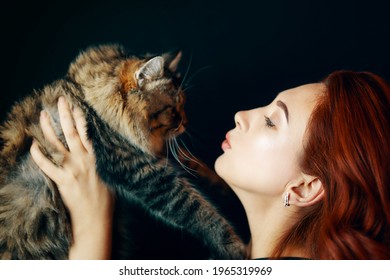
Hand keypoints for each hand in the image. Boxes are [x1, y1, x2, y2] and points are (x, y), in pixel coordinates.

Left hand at [30, 96, 113, 259]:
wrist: (97, 217)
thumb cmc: (107, 199)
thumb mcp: (111, 175)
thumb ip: (104, 162)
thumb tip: (100, 153)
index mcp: (97, 157)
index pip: (87, 132)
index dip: (80, 118)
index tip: (75, 106)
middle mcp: (83, 159)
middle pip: (72, 132)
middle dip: (65, 114)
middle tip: (60, 100)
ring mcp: (72, 169)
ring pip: (57, 144)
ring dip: (48, 128)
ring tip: (42, 115)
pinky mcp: (62, 180)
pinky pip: (46, 165)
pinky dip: (38, 155)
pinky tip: (32, 145)